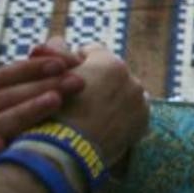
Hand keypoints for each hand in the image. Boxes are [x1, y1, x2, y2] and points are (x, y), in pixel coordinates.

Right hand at [0, 37, 84, 160]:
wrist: (76, 162)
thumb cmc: (73, 118)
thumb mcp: (70, 87)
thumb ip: (61, 63)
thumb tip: (56, 41)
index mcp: (5, 97)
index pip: (4, 77)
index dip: (30, 68)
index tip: (63, 64)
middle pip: (1, 97)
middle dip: (40, 86)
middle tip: (77, 82)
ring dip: (26, 109)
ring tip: (57, 101)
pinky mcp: (1, 166)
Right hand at [55, 44, 148, 169]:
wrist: (66, 153)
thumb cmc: (51, 112)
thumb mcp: (51, 78)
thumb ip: (57, 55)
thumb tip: (58, 39)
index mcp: (109, 63)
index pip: (92, 51)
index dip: (75, 61)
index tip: (64, 73)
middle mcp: (131, 79)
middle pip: (110, 71)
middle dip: (96, 78)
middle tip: (78, 94)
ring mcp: (139, 101)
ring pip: (123, 90)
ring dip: (111, 95)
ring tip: (90, 109)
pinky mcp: (143, 122)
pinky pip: (132, 110)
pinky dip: (121, 113)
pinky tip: (103, 122)